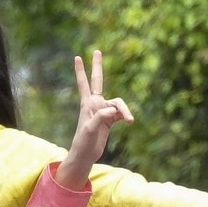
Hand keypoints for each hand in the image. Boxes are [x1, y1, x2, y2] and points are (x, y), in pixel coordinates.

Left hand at [57, 50, 132, 185]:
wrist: (85, 155)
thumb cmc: (83, 142)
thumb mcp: (90, 130)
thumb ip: (100, 117)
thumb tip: (112, 110)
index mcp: (87, 104)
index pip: (84, 83)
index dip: (81, 71)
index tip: (77, 57)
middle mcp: (95, 104)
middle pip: (98, 81)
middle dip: (97, 66)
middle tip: (97, 51)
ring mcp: (102, 111)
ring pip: (118, 103)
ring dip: (125, 110)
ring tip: (130, 121)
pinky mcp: (109, 120)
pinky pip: (121, 113)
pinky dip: (126, 115)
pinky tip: (129, 121)